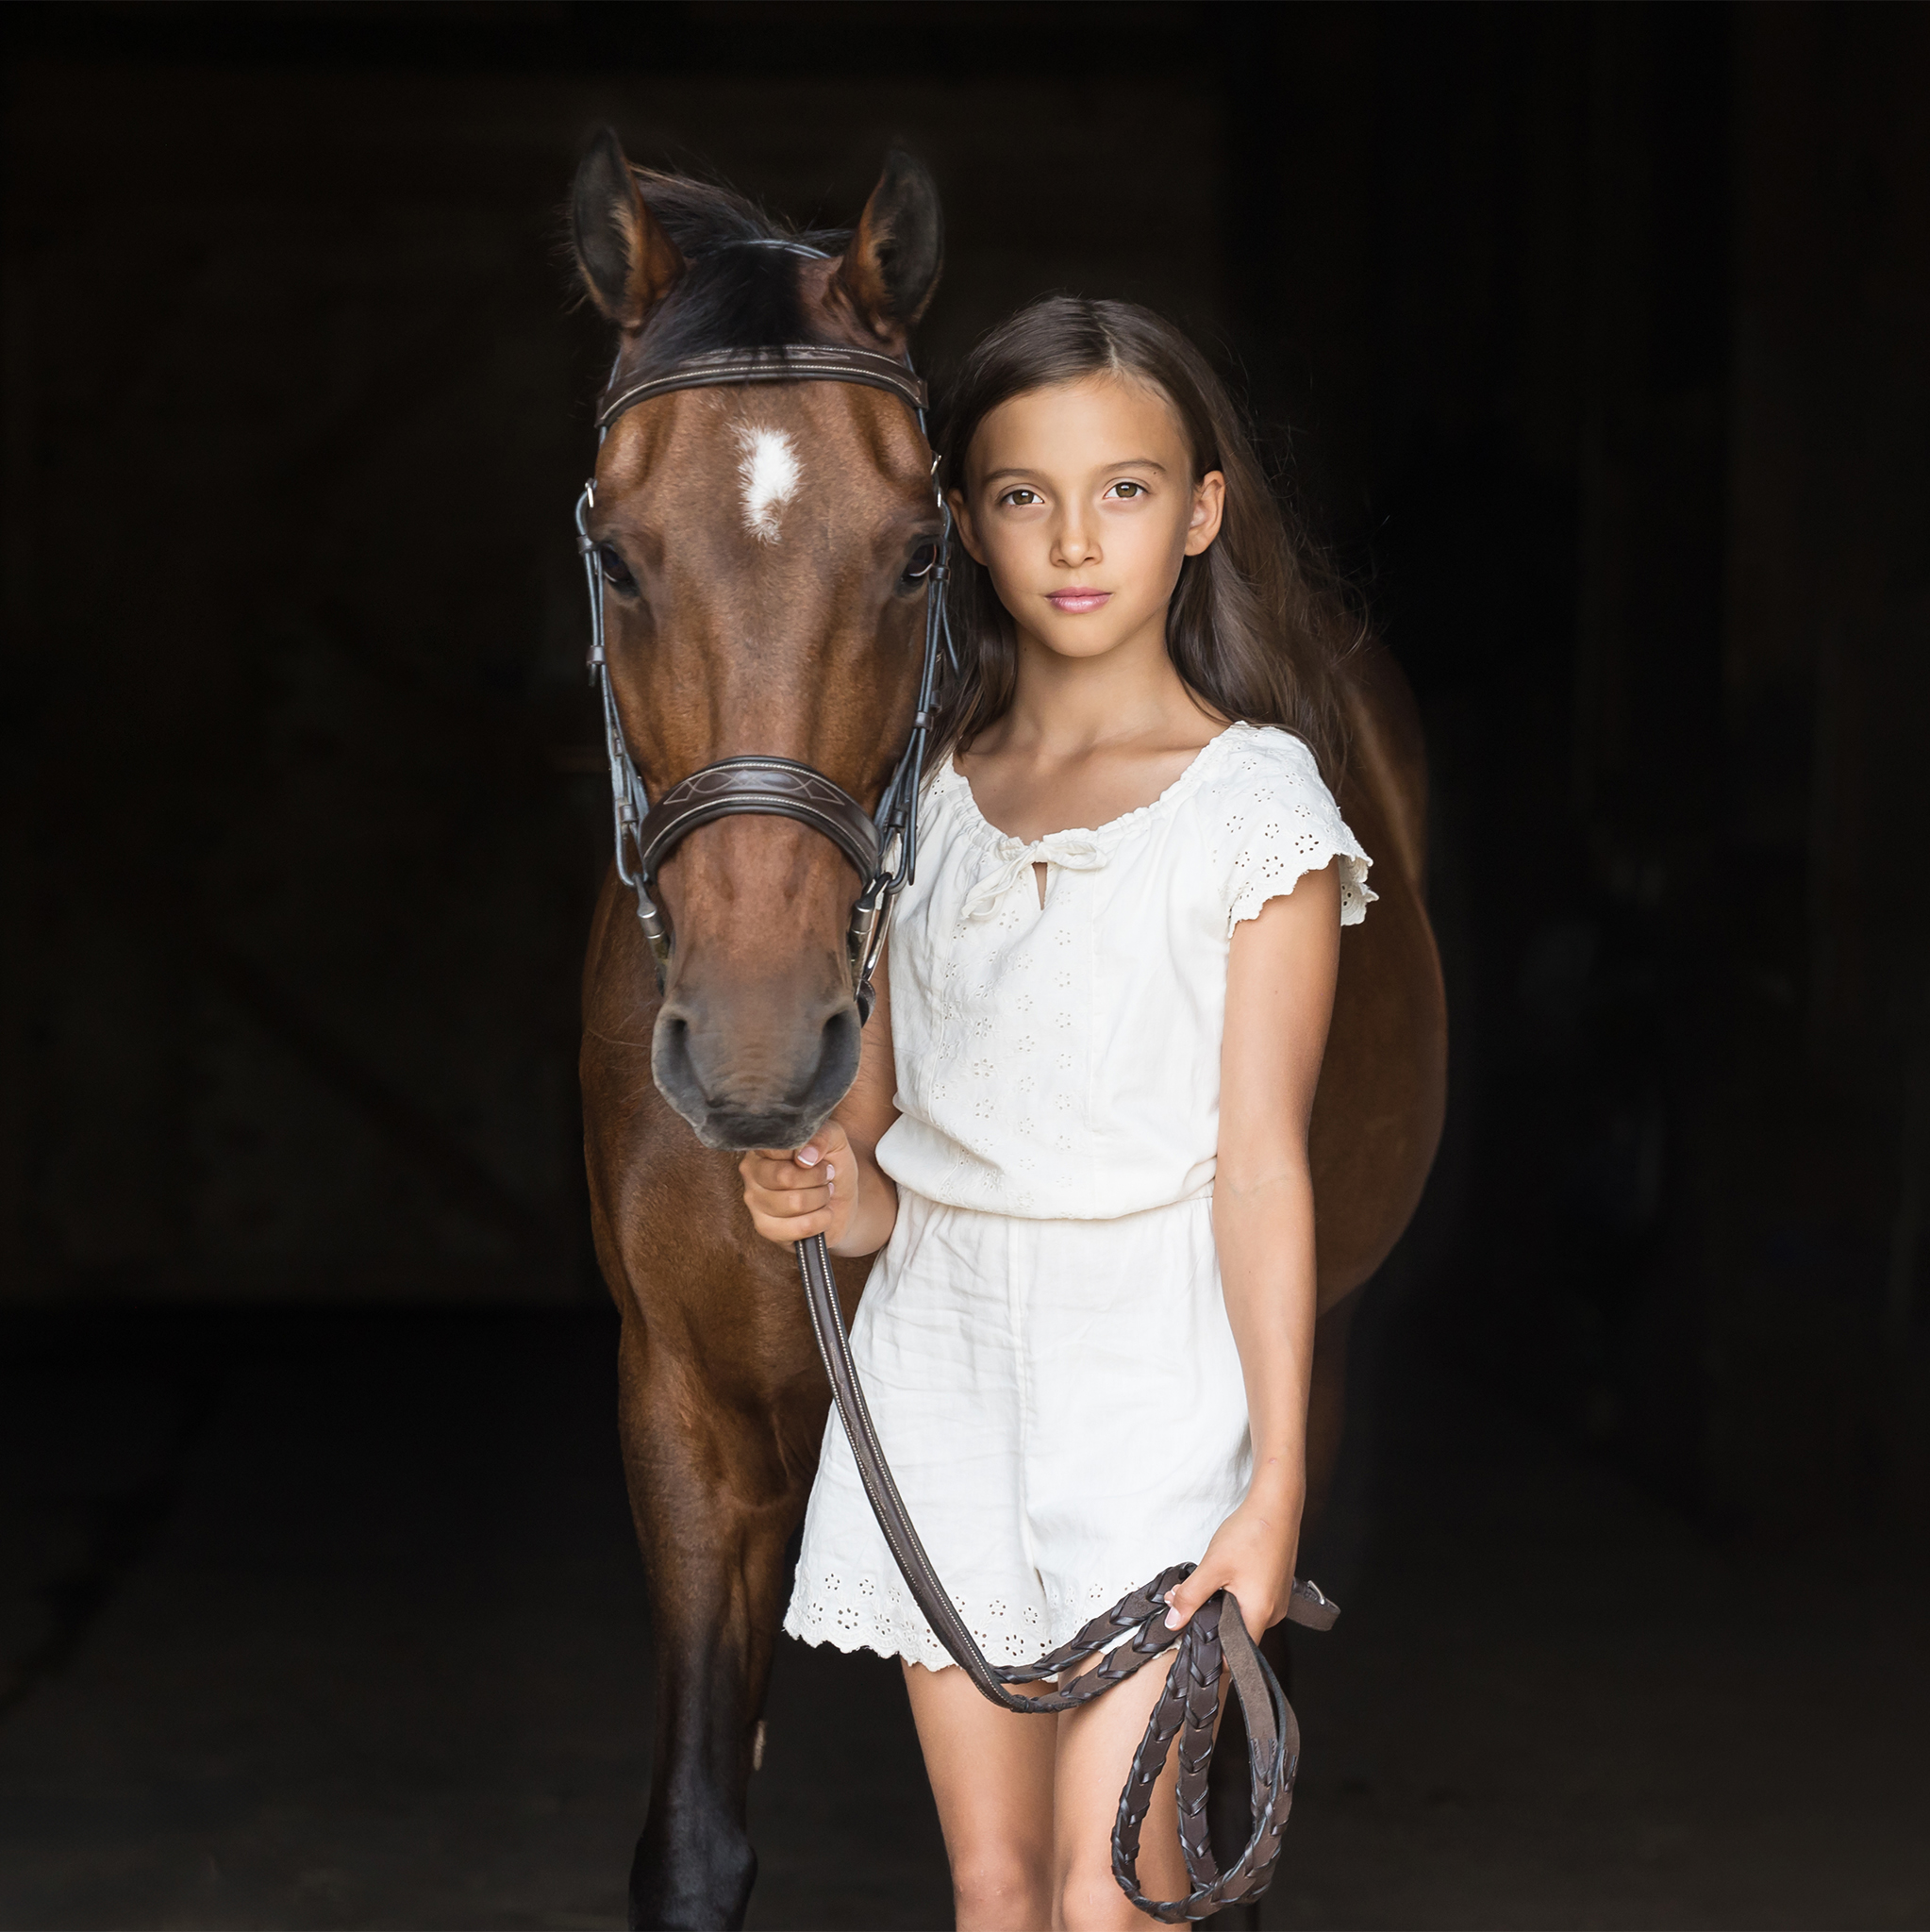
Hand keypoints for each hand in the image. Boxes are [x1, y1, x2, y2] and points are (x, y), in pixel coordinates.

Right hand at [739, 1122, 856, 1249]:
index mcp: (763, 1146)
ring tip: (824, 1194)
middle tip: (826, 1177)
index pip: (777, 1148)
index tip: (819, 1158)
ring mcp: (754, 1202)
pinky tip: (823, 1213)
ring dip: (820, 1198)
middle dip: (817, 1178)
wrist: (841, 1199)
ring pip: (794, 1203)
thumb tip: (805, 1156)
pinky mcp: (765, 1228)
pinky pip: (800, 1226)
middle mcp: (752, 1172)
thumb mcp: (834, 1141)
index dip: (806, 1154)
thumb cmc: (832, 1166)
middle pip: (784, 1177)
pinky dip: (821, 1219)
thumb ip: (821, 1137)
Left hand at [1162, 1487, 1301, 1640]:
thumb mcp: (1212, 1567)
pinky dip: (1232, 1595)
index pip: (1235, 1654)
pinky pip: (1251, 1601)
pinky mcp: (1275, 1586)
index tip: (1190, 1646)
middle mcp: (1273, 1613)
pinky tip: (1220, 1578)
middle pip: (1237, 1634)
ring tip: (1201, 1587)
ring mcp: (1277, 1600)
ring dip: (1219, 1606)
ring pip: (1242, 1615)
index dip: (1212, 1655)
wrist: (1277, 1505)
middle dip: (1209, 1623)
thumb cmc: (1251, 1534)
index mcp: (1260, 1614)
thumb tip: (1174, 1622)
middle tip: (1185, 1607)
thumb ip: (1191, 1597)